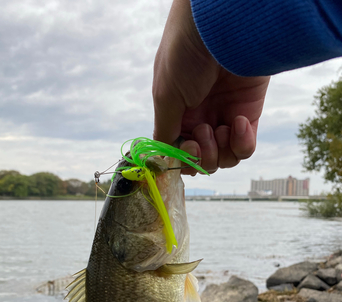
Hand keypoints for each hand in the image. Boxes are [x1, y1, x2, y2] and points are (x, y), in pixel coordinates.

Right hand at [152, 0, 269, 173]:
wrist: (224, 27)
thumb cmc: (186, 55)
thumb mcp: (165, 95)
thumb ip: (165, 130)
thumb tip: (166, 158)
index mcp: (176, 114)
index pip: (178, 151)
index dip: (183, 159)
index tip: (187, 148)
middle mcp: (200, 118)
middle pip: (202, 161)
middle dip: (202, 157)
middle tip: (204, 131)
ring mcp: (224, 117)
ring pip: (224, 158)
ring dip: (220, 151)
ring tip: (222, 127)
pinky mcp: (248, 115)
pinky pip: (245, 147)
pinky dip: (242, 143)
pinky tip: (238, 121)